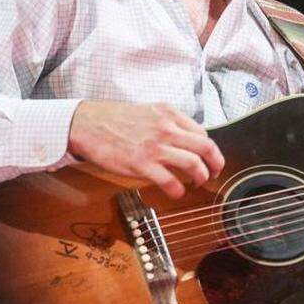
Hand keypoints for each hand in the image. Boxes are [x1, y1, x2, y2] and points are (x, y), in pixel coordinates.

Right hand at [68, 100, 224, 199]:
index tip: (208, 159)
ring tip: (196, 183)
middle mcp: (167, 129)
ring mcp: (155, 147)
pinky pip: (171, 181)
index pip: (202, 134)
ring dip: (201, 177)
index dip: (209, 150)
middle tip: (213, 174)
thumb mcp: (149, 111)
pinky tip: (176, 192)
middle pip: (206, 148)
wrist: (88, 124)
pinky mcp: (142, 165)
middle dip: (215, 165)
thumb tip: (187, 139)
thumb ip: (169, 123)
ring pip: (194, 165)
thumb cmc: (115, 119)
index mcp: (170, 114)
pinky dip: (178, 190)